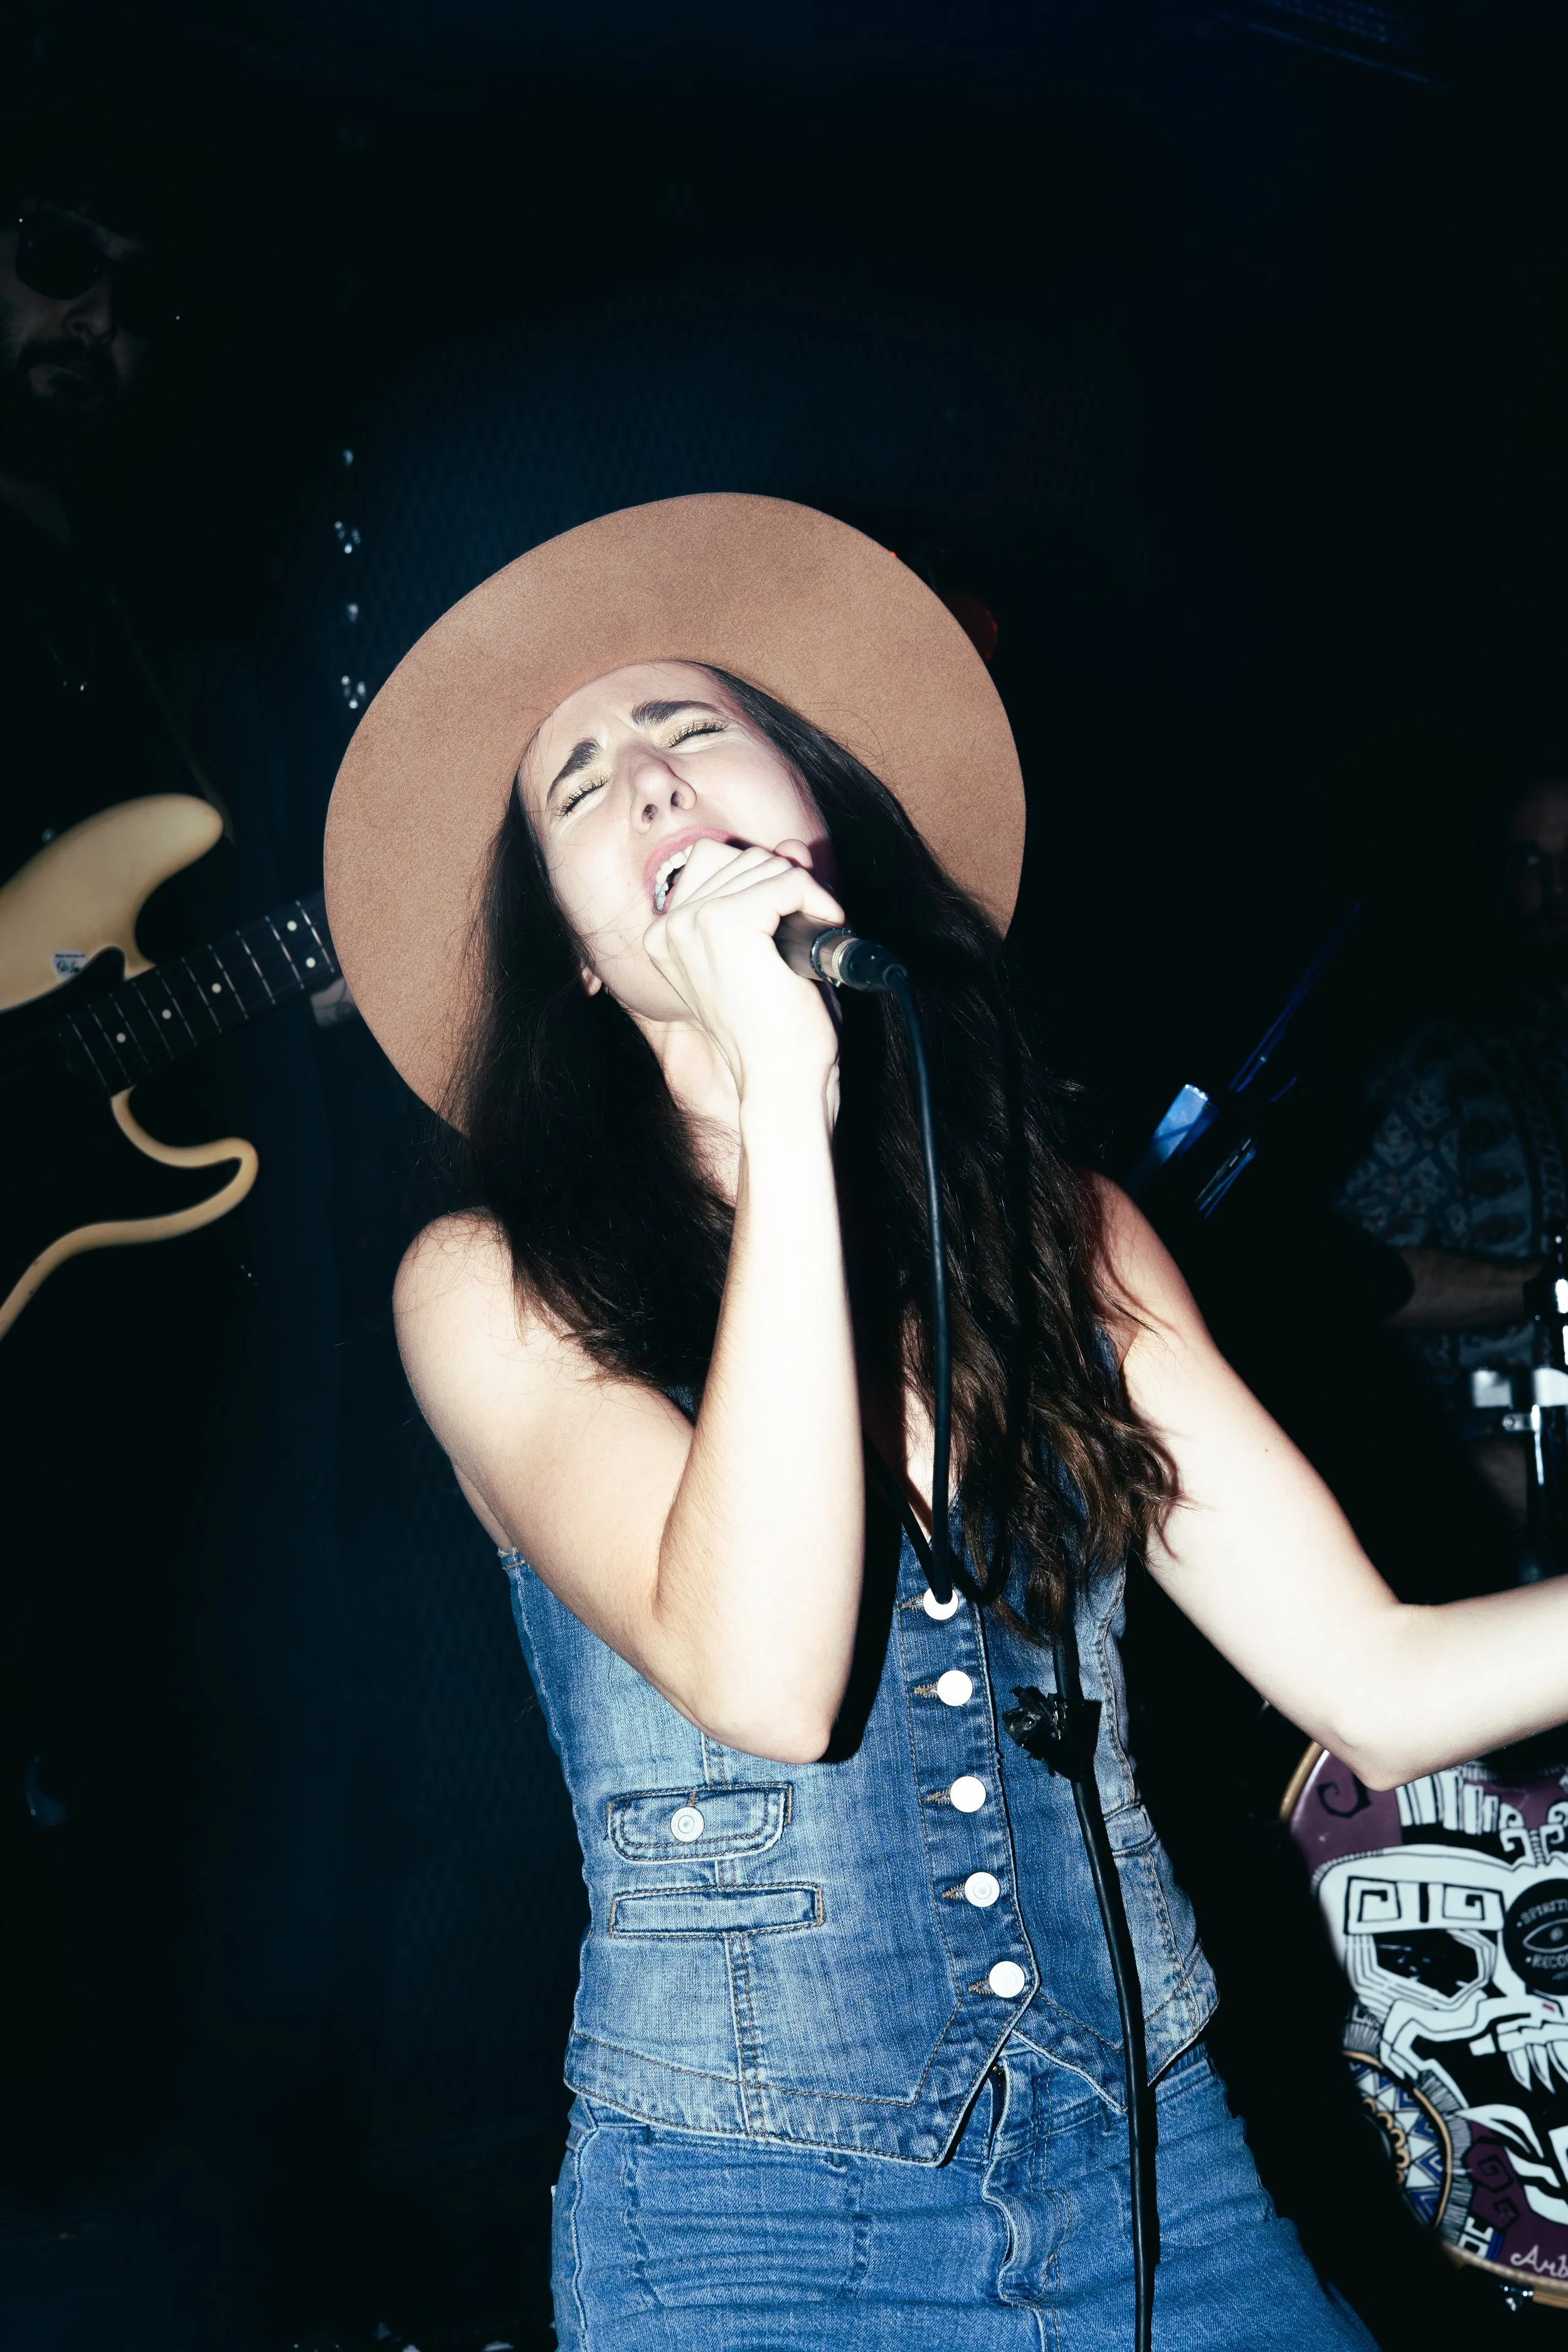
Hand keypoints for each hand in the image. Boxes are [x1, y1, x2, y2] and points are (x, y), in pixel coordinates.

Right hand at [644, 836, 845, 1101]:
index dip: (762, 879)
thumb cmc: (778, 1030)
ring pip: (765, 863)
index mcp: (666, 936)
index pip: (712, 860)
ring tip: (815, 935)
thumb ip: (772, 893)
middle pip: (740, 856)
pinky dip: (818, 898)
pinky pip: (787, 880)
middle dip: (785, 883)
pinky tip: (828, 927)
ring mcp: (692, 922)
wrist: (781, 1080)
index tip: (788, 917)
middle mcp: (669, 927)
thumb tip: (791, 846)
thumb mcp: (771, 949)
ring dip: (803, 892)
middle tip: (809, 928)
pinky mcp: (726, 923)